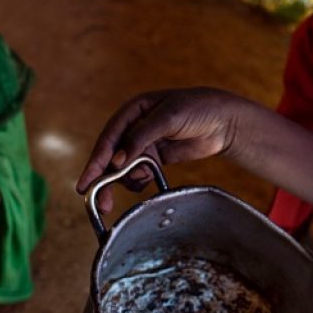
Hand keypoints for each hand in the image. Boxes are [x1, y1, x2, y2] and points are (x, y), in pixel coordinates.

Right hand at [76, 88, 245, 211]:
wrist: (226, 120)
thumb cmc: (198, 108)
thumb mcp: (169, 117)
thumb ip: (141, 137)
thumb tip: (116, 161)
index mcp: (133, 111)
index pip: (109, 138)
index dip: (96, 161)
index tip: (86, 183)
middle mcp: (135, 127)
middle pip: (112, 156)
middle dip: (105, 179)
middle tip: (100, 203)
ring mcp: (146, 143)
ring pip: (125, 167)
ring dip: (127, 179)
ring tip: (140, 182)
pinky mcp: (157, 157)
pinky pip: (140, 172)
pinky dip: (140, 180)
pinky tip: (146, 182)